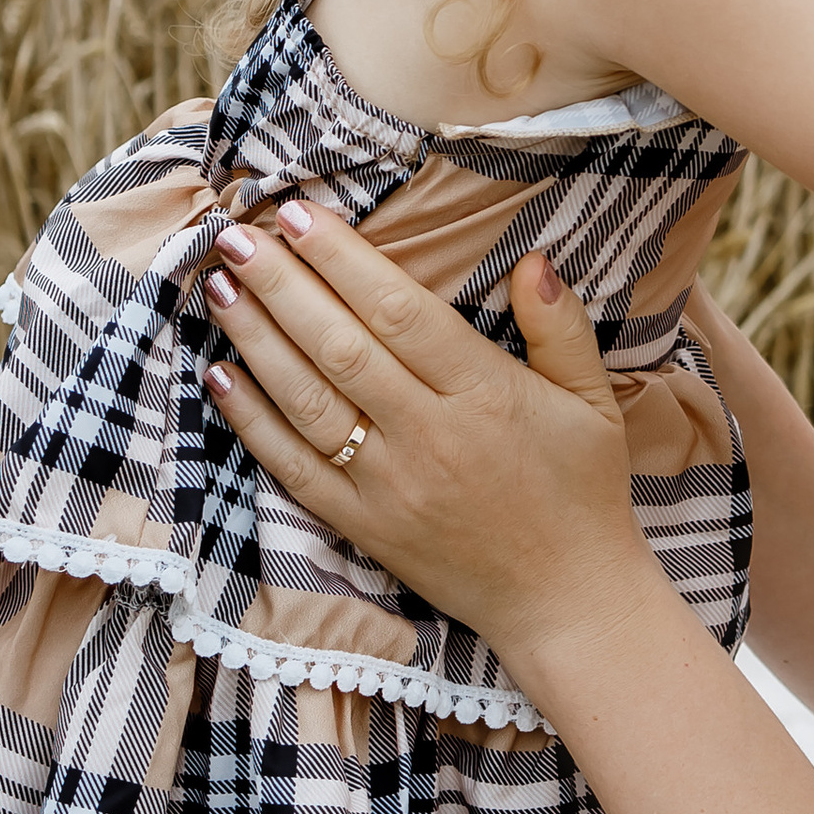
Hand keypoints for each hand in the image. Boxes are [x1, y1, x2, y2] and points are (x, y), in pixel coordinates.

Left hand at [199, 208, 656, 668]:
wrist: (565, 599)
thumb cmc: (583, 492)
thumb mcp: (593, 402)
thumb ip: (560, 328)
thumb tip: (531, 260)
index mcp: (485, 395)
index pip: (399, 312)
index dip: (344, 260)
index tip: (300, 214)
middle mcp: (429, 436)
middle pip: (340, 346)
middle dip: (282, 283)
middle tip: (236, 234)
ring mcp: (388, 485)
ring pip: (307, 400)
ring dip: (256, 339)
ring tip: (219, 285)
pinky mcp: (362, 525)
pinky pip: (293, 467)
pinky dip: (252, 420)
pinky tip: (221, 374)